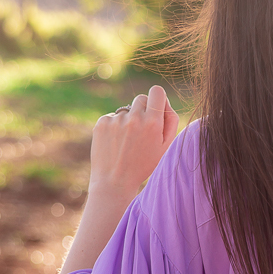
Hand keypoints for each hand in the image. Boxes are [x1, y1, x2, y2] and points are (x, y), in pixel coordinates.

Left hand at [89, 85, 178, 201]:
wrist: (114, 182)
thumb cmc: (143, 165)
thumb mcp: (165, 147)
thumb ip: (170, 120)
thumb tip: (164, 101)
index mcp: (153, 122)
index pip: (157, 91)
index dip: (157, 98)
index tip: (155, 109)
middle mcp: (134, 118)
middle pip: (141, 98)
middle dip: (143, 110)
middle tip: (141, 130)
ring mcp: (116, 120)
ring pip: (126, 109)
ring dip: (128, 120)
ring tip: (126, 142)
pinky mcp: (102, 123)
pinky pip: (112, 116)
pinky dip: (114, 126)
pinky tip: (115, 143)